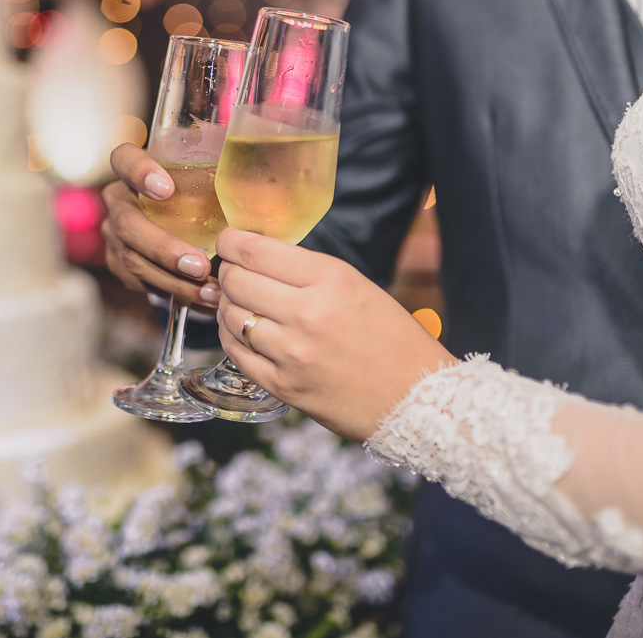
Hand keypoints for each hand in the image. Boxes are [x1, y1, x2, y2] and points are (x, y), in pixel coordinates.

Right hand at [101, 143, 221, 306]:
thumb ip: (226, 178)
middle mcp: (120, 201)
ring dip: (173, 279)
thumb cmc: (201, 195)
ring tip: (210, 291)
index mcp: (135, 170)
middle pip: (128, 225)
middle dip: (165, 249)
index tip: (166, 189)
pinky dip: (174, 291)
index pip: (124, 159)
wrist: (182, 225)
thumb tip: (268, 188)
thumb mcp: (208, 181)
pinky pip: (141, 283)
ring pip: (134, 261)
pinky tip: (202, 298)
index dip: (139, 171)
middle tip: (199, 265)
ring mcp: (115, 235)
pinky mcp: (119, 263)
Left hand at [214, 228, 456, 441]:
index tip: (227, 242)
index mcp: (331, 279)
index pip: (257, 251)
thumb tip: (258, 257)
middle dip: (227, 272)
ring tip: (238, 303)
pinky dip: (231, 337)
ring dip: (228, 306)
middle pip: (237, 281)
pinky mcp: (283, 386)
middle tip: (232, 273)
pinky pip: (236, 353)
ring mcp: (292, 353)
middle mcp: (308, 313)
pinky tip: (241, 331)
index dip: (231, 242)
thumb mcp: (357, 287)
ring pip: (231, 316)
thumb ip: (307, 272)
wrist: (415, 399)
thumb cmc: (393, 340)